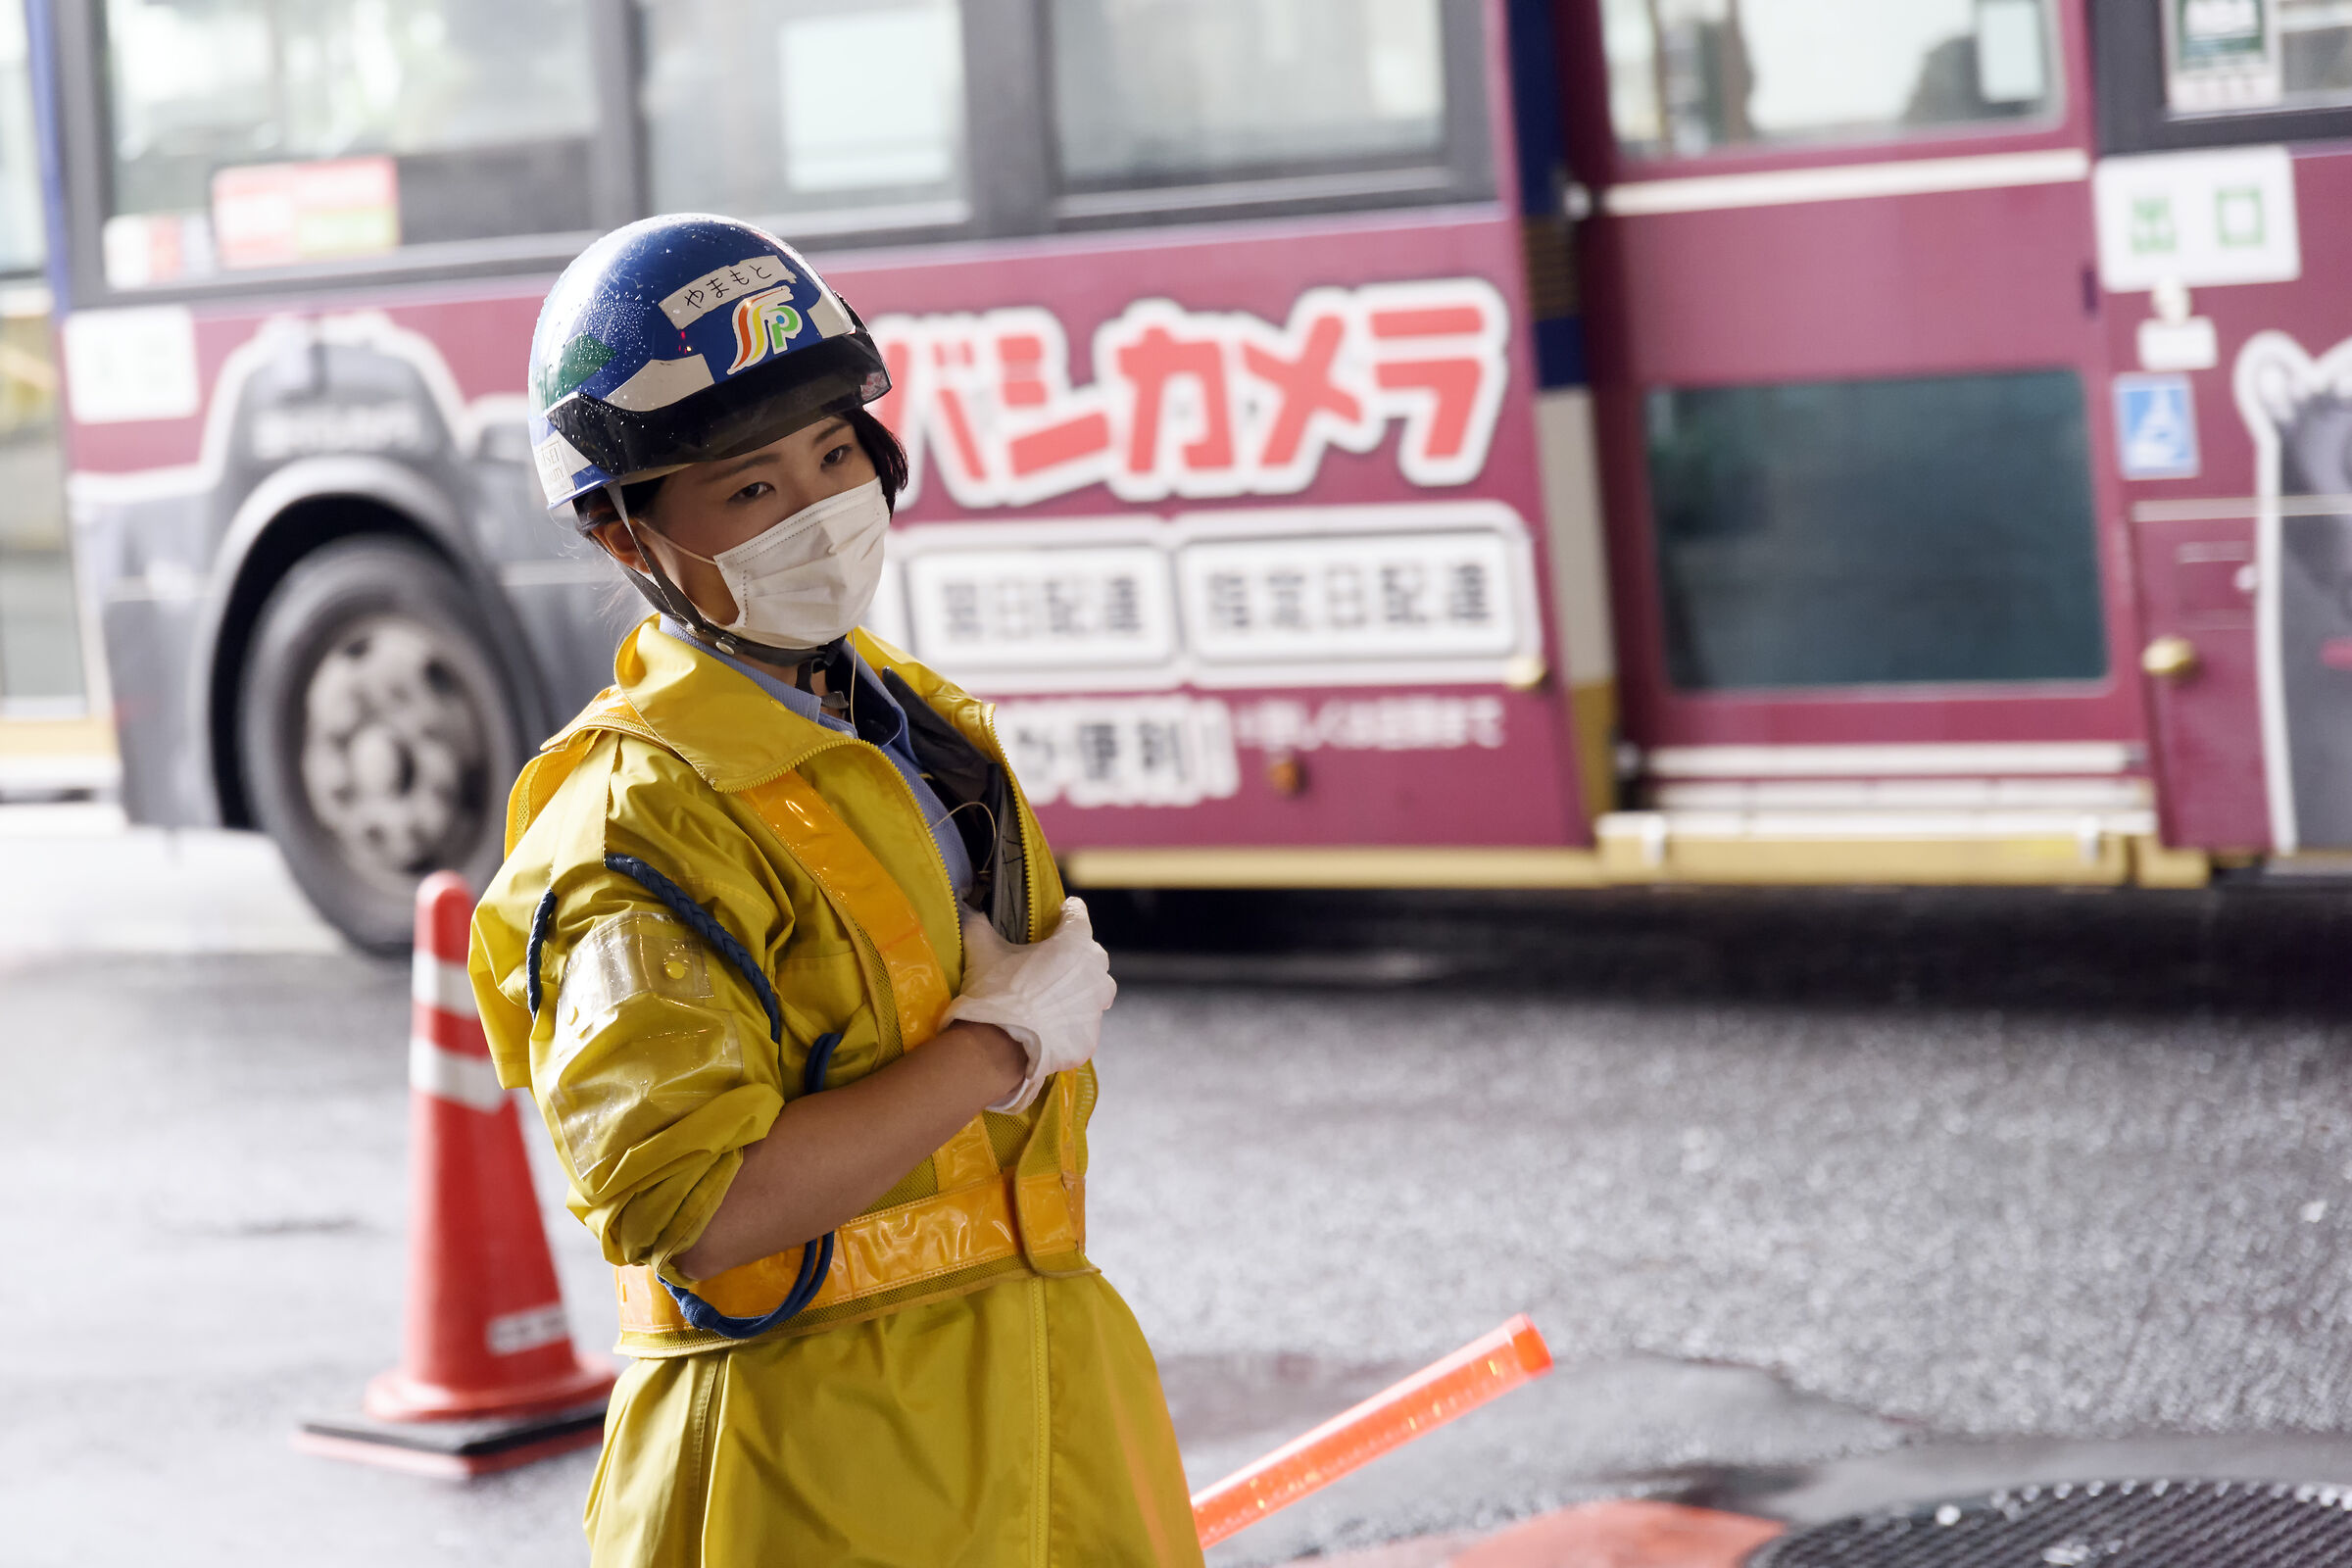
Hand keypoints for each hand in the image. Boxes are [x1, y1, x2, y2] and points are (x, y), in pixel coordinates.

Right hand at [942, 896, 1116, 1112]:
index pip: (1078, 915)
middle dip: (1076, 953)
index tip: (1063, 911)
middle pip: (1091, 954)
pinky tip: (1051, 1023)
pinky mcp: (1090, 1037)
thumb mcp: (983, 952)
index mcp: (1074, 944)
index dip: (1068, 912)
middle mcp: (1094, 973)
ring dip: (1081, 987)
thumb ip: (980, 926)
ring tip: (1056, 993)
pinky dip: (1071, 1020)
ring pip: (1095, 990)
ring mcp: (1095, 1008)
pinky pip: (1084, 1022)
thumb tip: (970, 910)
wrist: (999, 1047)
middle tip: (1052, 959)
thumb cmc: (996, 992)